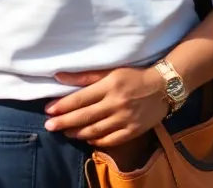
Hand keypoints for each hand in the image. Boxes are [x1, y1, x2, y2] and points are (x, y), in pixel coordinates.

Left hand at [44, 66, 168, 146]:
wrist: (164, 88)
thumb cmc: (132, 76)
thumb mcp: (108, 72)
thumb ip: (83, 76)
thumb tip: (58, 76)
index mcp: (108, 87)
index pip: (80, 99)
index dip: (62, 106)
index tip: (48, 110)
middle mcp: (116, 104)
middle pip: (85, 116)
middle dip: (64, 122)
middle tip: (49, 126)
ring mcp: (126, 119)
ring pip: (97, 130)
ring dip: (78, 133)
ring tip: (65, 133)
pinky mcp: (135, 130)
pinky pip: (113, 139)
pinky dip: (98, 140)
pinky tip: (87, 139)